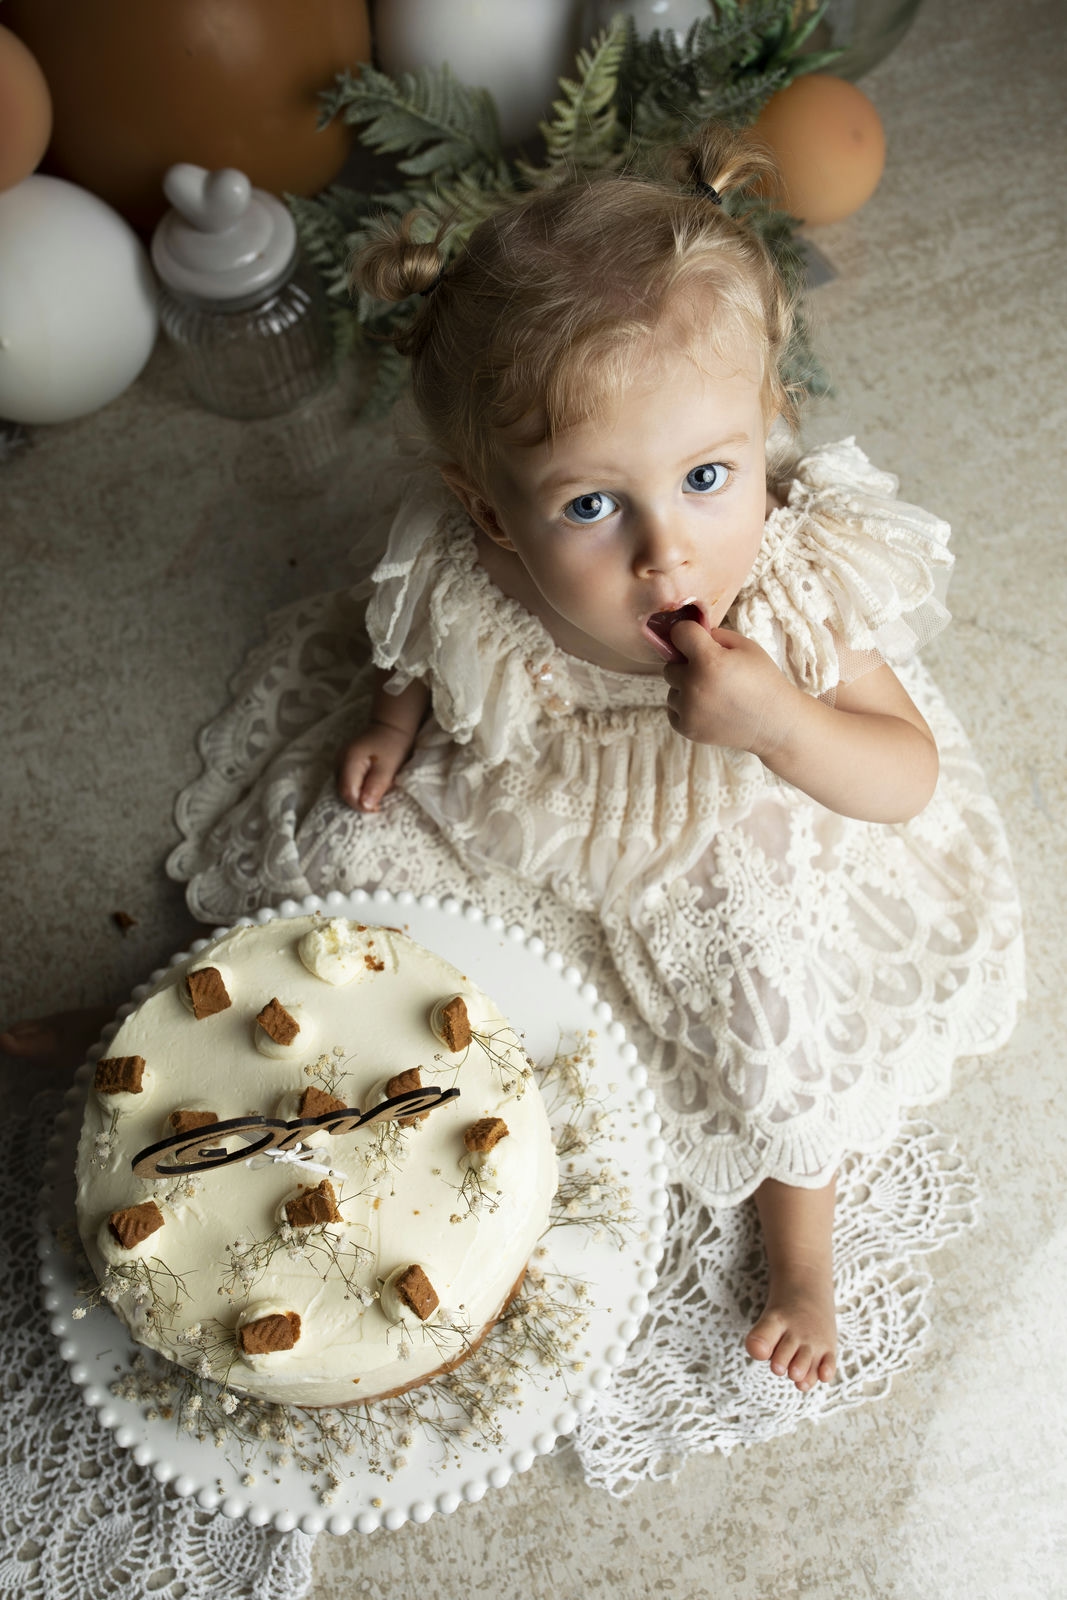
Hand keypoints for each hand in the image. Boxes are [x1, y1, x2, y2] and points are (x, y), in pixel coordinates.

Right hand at [337, 721, 414, 812]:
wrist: (391, 727)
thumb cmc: (393, 745)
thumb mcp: (388, 767)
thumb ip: (376, 785)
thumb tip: (365, 806)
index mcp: (349, 760)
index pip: (347, 792)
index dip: (361, 805)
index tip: (378, 808)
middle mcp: (339, 762)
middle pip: (343, 792)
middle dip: (360, 801)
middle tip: (379, 802)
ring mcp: (339, 762)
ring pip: (345, 788)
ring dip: (359, 796)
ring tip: (376, 793)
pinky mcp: (344, 765)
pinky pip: (347, 783)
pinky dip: (358, 789)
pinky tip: (370, 788)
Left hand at [662, 621, 793, 755]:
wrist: (774, 722)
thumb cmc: (762, 680)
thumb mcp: (745, 646)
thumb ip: (714, 635)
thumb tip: (691, 634)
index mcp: (709, 660)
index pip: (679, 633)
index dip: (688, 633)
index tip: (696, 639)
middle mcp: (693, 685)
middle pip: (671, 665)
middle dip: (688, 666)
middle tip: (713, 673)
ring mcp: (688, 709)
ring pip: (672, 689)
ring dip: (687, 688)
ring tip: (714, 694)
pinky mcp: (686, 728)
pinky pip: (673, 709)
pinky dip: (686, 707)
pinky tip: (709, 707)